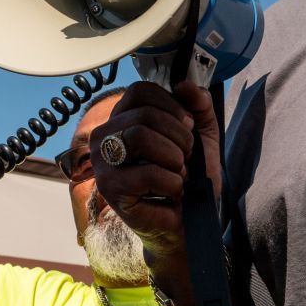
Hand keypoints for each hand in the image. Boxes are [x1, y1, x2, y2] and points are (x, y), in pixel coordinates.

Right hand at [88, 81, 222, 258]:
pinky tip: (172, 192)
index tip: (187, 126)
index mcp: (122, 119)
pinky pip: (147, 173)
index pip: (140, 92)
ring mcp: (103, 164)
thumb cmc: (189, 177)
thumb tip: (185, 85)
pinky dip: (172, 183)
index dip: (171, 105)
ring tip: (179, 173)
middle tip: (186, 157)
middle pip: (144, 115)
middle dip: (179, 136)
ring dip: (174, 157)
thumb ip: (198, 106)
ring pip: (140, 137)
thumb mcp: (202, 135)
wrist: (189, 220)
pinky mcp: (110, 189)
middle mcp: (105, 138)